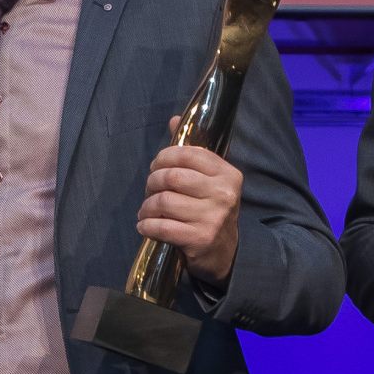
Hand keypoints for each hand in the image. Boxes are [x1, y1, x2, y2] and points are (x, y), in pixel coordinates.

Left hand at [139, 130, 241, 285]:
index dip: (163, 158)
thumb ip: (191, 152)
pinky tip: (145, 225)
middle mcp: (224, 194)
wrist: (224, 252)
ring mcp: (213, 217)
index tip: (155, 167)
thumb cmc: (210, 210)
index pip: (187, 154)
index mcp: (228, 174)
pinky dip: (147, 225)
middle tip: (149, 190)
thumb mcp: (209, 180)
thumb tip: (175, 121)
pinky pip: (162, 226)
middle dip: (152, 182)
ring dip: (147, 206)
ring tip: (146, 210)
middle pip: (172, 177)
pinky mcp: (200, 238)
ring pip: (164, 201)